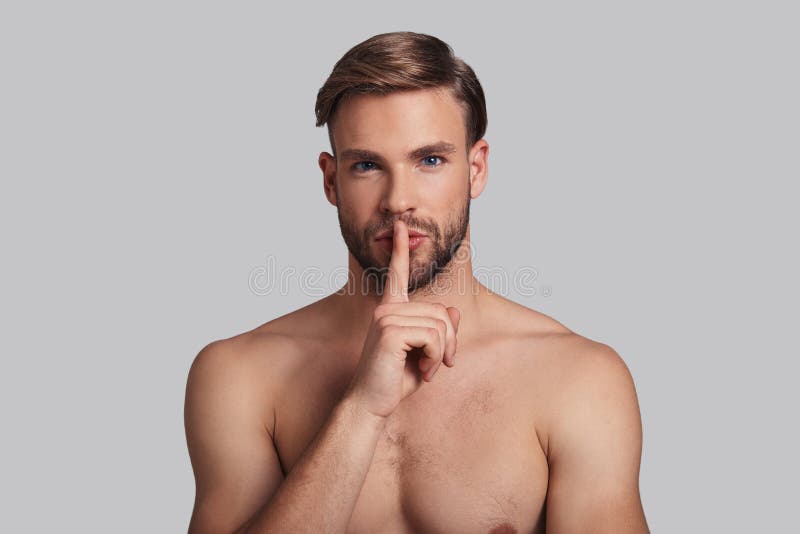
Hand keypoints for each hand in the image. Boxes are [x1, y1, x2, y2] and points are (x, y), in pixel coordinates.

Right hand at [344, 220, 460, 418]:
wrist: (371, 404)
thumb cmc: (395, 381)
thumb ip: (439, 331)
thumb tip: (453, 311)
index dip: (401, 249)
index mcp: (391, 310)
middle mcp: (386, 309)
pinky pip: (433, 337)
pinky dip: (437, 358)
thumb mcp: (425, 354)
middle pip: (441, 312)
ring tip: (428, 370)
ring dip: (443, 354)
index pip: (397, 274)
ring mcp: (386, 318)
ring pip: (441, 325)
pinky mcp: (390, 331)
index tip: (402, 226)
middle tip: (442, 365)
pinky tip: (425, 372)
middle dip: (450, 342)